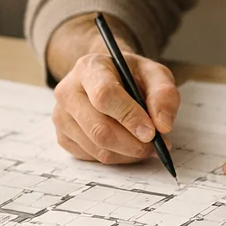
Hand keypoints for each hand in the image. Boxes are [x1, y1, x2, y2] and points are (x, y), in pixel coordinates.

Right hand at [50, 25, 179, 165]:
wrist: (106, 78)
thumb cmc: (130, 76)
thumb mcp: (154, 74)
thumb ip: (163, 94)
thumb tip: (163, 126)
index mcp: (89, 68)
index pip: (105, 96)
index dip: (130, 117)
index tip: (152, 132)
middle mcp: (68, 91)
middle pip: (98, 128)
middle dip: (132, 144)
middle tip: (155, 146)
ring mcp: (61, 116)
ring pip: (96, 147)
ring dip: (128, 153)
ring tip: (145, 144)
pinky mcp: (62, 136)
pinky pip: (92, 157)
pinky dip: (116, 157)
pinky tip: (127, 145)